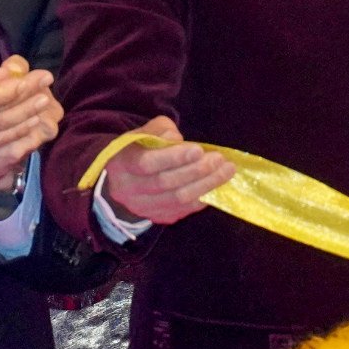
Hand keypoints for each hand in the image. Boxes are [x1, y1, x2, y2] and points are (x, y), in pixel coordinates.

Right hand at [0, 56, 60, 193]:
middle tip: (47, 87)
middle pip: (0, 115)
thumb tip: (9, 74)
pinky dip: (15, 136)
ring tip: (44, 104)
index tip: (41, 75)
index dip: (20, 87)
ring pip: (0, 132)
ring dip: (26, 119)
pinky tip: (30, 125)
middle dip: (28, 101)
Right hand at [97, 119, 231, 227]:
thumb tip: (178, 141)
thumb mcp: (142, 133)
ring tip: (226, 171)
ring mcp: (143, 207)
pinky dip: (202, 197)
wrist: (123, 180)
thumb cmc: (137, 150)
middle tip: (220, 160)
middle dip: (197, 171)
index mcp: (122, 163)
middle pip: (166, 183)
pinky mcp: (158, 217)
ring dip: (206, 185)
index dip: (174, 157)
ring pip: (178, 199)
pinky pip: (183, 210)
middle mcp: (129, 190)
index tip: (199, 149)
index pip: (147, 163)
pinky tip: (217, 185)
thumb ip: (160, 130)